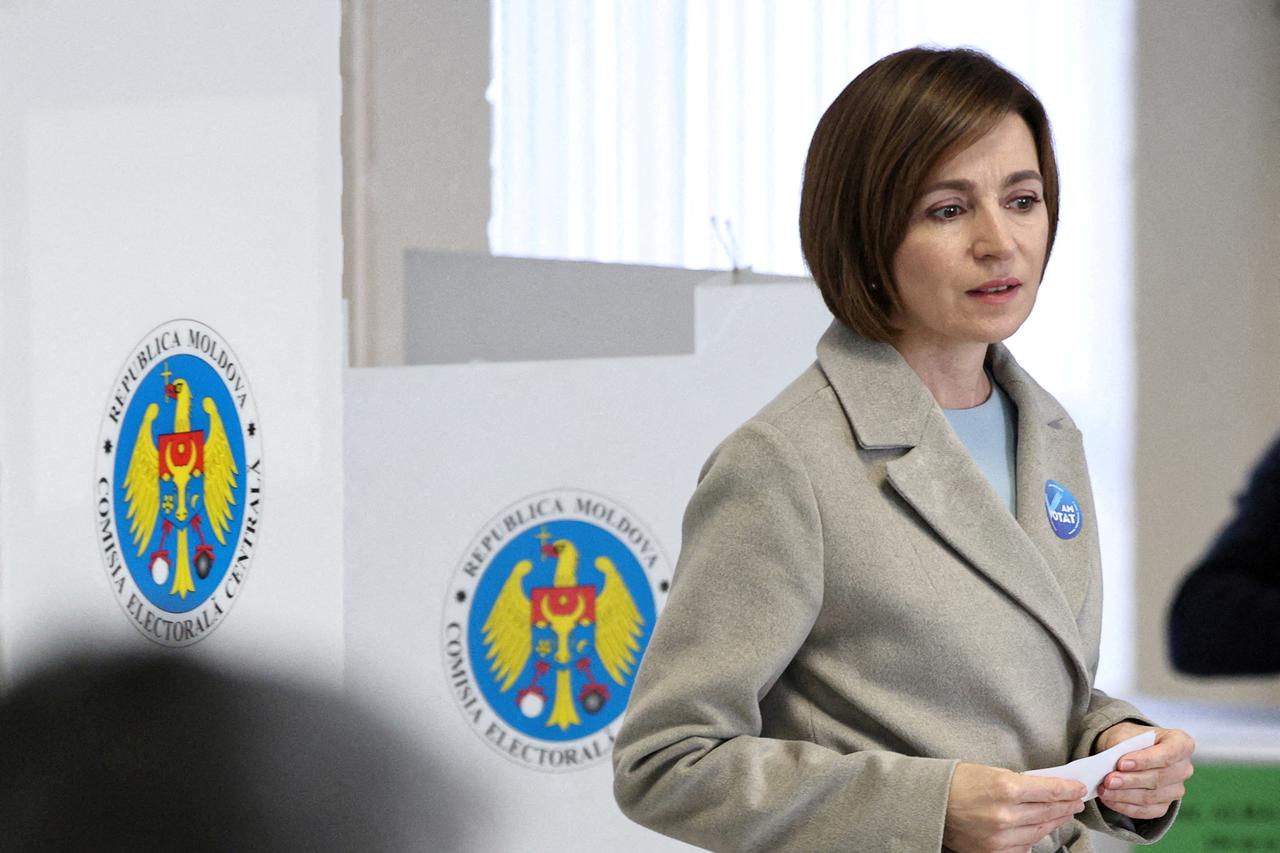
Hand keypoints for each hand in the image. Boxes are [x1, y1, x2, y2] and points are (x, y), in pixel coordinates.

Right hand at [943, 762, 1085, 852]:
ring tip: (1062, 814)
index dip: (1068, 789)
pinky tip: (1039, 828)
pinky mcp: (994, 852)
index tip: (1078, 788)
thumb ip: (1020, 782)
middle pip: (1048, 811)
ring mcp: (1001, 837)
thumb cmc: (957, 783)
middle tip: (1075, 801)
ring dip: (1053, 821)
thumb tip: (1046, 790)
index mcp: (1005, 787)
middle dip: (1065, 805)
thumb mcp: (990, 771)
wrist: (930, 804)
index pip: (1049, 791)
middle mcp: (1006, 814)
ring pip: (1039, 831)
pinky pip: (1024, 847)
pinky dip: (1033, 837)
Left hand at [1095, 722, 1194, 819]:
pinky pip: (1146, 811)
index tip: (1121, 763)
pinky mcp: (1165, 805)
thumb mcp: (1125, 735)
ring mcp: (1176, 789)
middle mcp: (1184, 768)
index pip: (1168, 754)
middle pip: (1158, 778)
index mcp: (1181, 743)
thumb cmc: (1129, 740)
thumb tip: (1111, 766)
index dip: (1145, 760)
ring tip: (1103, 790)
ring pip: (1151, 797)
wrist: (1127, 752)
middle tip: (1108, 780)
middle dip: (1130, 780)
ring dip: (1124, 795)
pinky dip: (1125, 806)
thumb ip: (1122, 748)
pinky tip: (1109, 800)